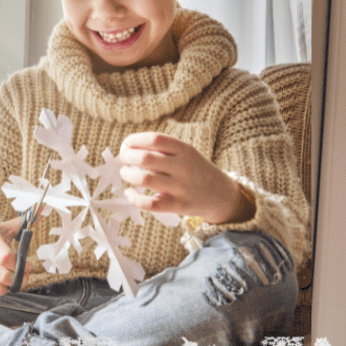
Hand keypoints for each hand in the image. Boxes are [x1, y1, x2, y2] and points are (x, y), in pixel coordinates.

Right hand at [0, 215, 26, 301]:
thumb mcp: (2, 228)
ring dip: (7, 288)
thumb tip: (42, 210)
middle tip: (22, 277)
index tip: (28, 265)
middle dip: (18, 279)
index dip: (20, 265)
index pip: (6, 257)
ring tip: (8, 281)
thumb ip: (22, 223)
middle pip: (3, 276)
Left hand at [119, 132, 254, 222]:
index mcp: (185, 150)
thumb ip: (164, 150)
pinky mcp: (179, 206)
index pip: (154, 139)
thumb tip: (129, 149)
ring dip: (128, 175)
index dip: (134, 140)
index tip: (126, 144)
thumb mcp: (187, 154)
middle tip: (124, 159)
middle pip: (145, 159)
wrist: (221, 195)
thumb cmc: (196, 171)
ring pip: (145, 179)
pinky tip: (130, 193)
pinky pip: (150, 203)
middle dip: (127, 157)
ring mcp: (182, 188)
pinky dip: (135, 198)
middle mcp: (184, 167)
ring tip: (126, 173)